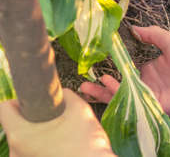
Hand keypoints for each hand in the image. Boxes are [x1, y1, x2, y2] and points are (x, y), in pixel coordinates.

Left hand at [0, 89, 115, 156]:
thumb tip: (61, 93)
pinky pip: (30, 153)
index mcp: (20, 133)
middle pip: (14, 126)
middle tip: (55, 120)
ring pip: (23, 141)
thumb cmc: (87, 141)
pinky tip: (60, 148)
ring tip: (60, 136)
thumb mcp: (80, 108)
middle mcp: (14, 151)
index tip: (36, 103)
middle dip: (32, 120)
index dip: (19, 101)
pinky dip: (41, 149)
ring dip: (37, 136)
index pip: (4, 109)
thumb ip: (66, 95)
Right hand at [81, 26, 169, 115]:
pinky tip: (106, 84)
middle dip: (102, 86)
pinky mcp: (154, 105)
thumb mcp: (169, 40)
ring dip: (105, 91)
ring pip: (123, 96)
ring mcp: (150, 95)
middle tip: (84, 82)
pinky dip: (118, 94)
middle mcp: (148, 83)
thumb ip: (151, 34)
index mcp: (152, 70)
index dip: (112, 69)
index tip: (96, 64)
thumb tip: (134, 27)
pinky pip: (133, 101)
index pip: (127, 72)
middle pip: (121, 86)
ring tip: (87, 85)